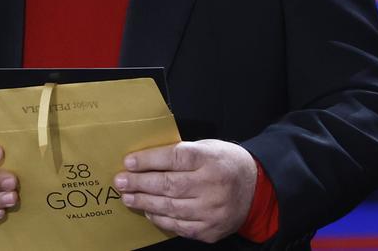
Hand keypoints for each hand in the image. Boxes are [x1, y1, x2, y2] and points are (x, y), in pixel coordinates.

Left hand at [114, 139, 257, 242]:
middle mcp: (213, 185)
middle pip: (169, 185)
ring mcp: (212, 210)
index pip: (176, 158)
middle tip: (120, 181)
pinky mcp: (210, 229)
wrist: (256, 189)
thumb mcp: (210, 148)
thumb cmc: (227, 164)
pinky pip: (178, 226)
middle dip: (140, 183)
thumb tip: (147, 161)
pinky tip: (148, 210)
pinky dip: (160, 218)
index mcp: (212, 160)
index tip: (129, 162)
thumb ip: (183, 154)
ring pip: (170, 208)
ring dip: (145, 202)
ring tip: (128, 197)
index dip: (150, 160)